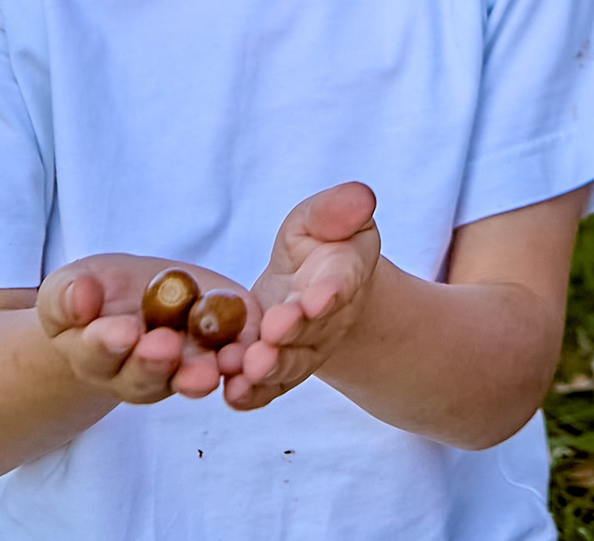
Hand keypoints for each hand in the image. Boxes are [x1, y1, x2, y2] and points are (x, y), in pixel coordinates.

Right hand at [36, 253, 256, 404]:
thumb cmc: (93, 295)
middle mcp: (138, 374)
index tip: (122, 331)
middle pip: (145, 377)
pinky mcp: (222, 351)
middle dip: (154, 363)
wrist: (135, 299)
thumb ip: (69, 296)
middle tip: (164, 347)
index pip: (98, 354)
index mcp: (95, 357)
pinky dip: (240, 361)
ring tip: (210, 367)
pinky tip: (246, 353)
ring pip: (190, 378)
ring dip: (199, 374)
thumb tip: (80, 296)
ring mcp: (182, 368)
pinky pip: (233, 363)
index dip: (108, 344)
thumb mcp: (71, 287)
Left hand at [227, 182, 384, 410]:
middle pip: (312, 329)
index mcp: (344, 274)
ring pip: (290, 364)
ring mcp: (303, 348)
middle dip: (292, 334)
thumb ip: (337, 209)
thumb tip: (360, 198)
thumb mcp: (324, 216)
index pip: (340, 284)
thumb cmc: (320, 242)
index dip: (329, 293)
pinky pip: (267, 387)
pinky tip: (232, 396)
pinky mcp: (277, 370)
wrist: (312, 285)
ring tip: (246, 368)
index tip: (316, 300)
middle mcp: (327, 319)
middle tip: (272, 336)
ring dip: (269, 368)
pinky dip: (252, 395)